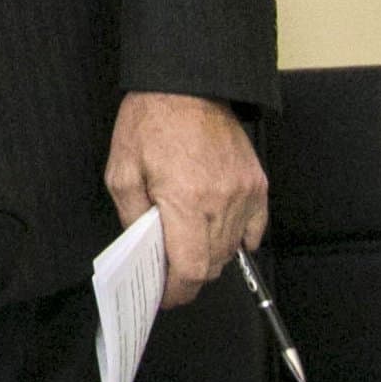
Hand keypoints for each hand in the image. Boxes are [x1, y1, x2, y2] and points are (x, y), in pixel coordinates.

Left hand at [104, 91, 268, 308]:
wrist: (187, 86)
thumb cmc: (150, 122)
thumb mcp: (122, 171)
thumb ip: (133, 217)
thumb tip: (144, 250)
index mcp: (186, 201)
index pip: (191, 269)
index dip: (178, 291)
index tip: (166, 296)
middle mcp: (222, 202)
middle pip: (213, 265)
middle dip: (189, 274)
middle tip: (168, 269)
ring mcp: (245, 194)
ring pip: (232, 250)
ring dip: (210, 255)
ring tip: (186, 241)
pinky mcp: (258, 184)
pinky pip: (255, 229)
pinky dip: (238, 238)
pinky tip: (217, 231)